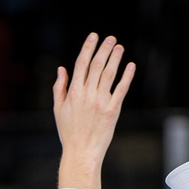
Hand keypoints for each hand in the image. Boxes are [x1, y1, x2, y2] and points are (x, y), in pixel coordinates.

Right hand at [53, 33, 134, 188]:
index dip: (88, 48)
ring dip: (115, 59)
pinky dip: (126, 76)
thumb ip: (60, 88)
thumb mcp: (58, 109)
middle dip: (104, 49)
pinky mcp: (112, 110)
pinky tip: (130, 66)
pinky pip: (121, 89)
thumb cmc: (68, 132)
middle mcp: (87, 95)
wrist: (81, 152)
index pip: (81, 65)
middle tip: (111, 38)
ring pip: (109, 74)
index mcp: (73, 93)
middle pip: (97, 66)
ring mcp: (100, 102)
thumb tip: (62, 69)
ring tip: (119, 47)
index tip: (93, 36)